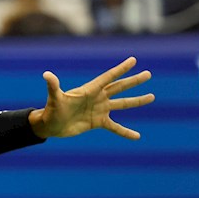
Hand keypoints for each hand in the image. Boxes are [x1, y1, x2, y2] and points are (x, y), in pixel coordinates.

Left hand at [30, 57, 153, 139]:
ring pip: (122, 104)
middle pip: (119, 87)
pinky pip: (116, 127)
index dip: (120, 69)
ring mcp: (99, 109)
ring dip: (137, 101)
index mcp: (90, 90)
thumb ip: (53, 86)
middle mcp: (97, 98)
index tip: (133, 60)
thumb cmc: (51, 110)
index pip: (108, 77)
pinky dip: (125, 132)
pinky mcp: (98, 122)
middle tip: (148, 74)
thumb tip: (46, 75)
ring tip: (151, 96)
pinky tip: (137, 136)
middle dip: (134, 81)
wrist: (51, 125)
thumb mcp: (54, 98)